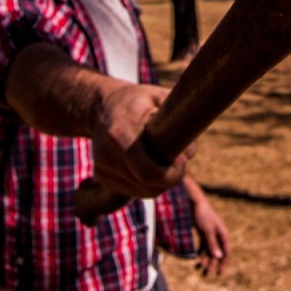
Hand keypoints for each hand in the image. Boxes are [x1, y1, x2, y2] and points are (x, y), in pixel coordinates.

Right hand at [91, 82, 189, 198]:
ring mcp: (102, 168)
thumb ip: (179, 121)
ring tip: (163, 159)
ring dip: (159, 182)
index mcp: (120, 134)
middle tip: (179, 163)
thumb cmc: (137, 100)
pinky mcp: (101, 176)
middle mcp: (107, 155)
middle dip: (169, 179)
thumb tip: (189, 152)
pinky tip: (148, 164)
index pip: (149, 172)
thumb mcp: (160, 98)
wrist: (101, 105)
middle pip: (147, 186)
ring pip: (141, 192)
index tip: (182, 160)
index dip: (172, 174)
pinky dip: (146, 183)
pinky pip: (132, 190)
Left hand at [184, 177, 229, 276]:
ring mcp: (211, 235)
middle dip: (211, 265)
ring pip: (209, 251)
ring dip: (204, 260)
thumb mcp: (207, 230)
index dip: (223, 264)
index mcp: (223, 234)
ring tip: (197, 269)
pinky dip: (200, 253)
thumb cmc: (203, 215)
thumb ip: (212, 244)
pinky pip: (203, 247)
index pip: (226, 252)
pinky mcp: (203, 233)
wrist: (195, 203)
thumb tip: (219, 258)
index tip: (219, 274)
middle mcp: (218, 236)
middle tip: (205, 275)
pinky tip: (195, 260)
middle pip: (217, 254)